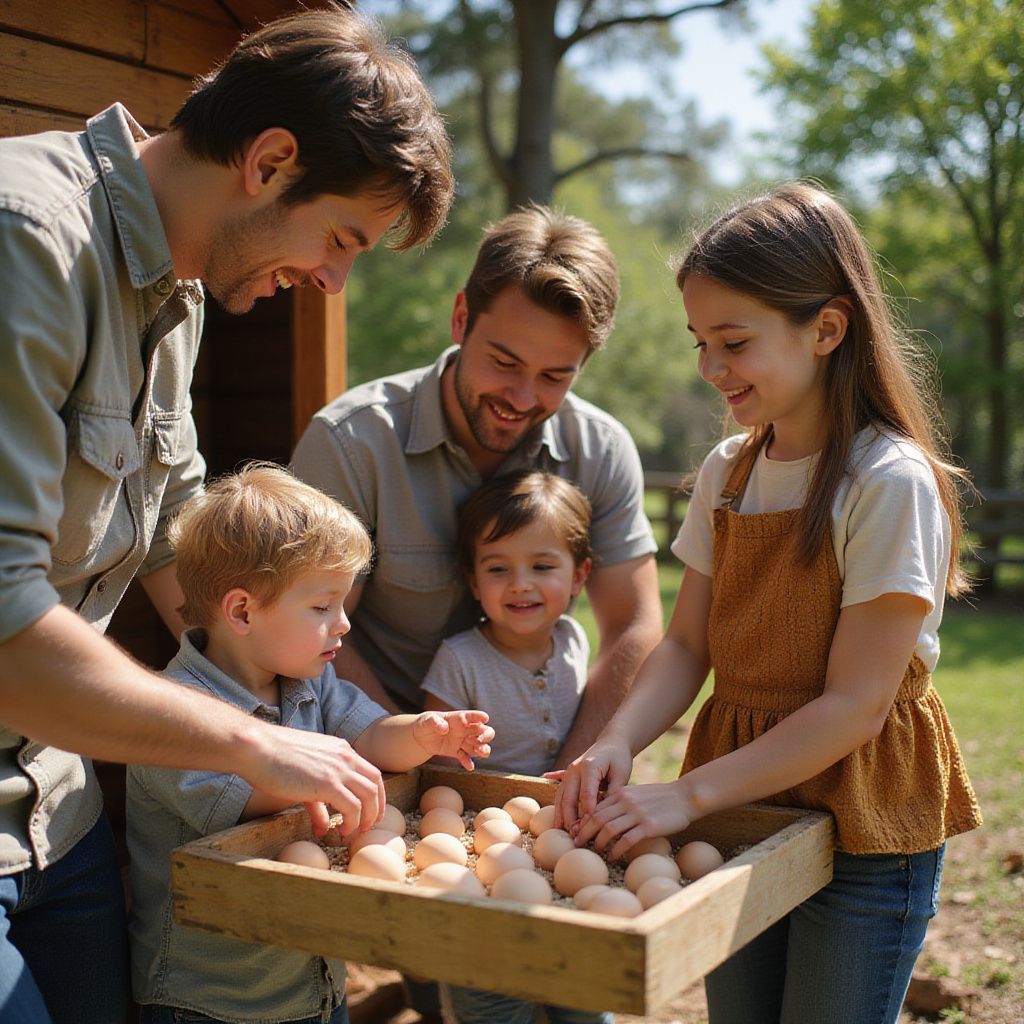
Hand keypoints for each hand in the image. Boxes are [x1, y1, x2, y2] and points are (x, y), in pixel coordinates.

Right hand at [245, 724, 384, 837]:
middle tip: (367, 826)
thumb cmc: (272, 759)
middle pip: (376, 783)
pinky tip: (341, 832)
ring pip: (369, 796)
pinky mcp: (328, 783)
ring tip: (354, 833)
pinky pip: (352, 807)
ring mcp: (338, 768)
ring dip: (366, 818)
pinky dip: (351, 823)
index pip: (370, 772)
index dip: (374, 795)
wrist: (257, 748)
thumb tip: (323, 827)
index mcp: (340, 749)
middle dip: (376, 808)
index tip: (369, 812)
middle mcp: (345, 756)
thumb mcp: (302, 776)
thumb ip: (317, 801)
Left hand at [413, 710, 492, 770]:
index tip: (485, 718)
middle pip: (482, 731)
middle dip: (486, 735)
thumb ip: (435, 722)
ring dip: (482, 749)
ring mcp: (461, 741)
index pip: (471, 716)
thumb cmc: (425, 724)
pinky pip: (465, 757)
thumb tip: (444, 728)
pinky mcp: (456, 752)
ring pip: (477, 745)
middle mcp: (463, 730)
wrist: (419, 737)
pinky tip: (469, 767)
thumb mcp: (427, 721)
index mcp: (458, 718)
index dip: (479, 717)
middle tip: (481, 740)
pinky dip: (468, 762)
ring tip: (480, 753)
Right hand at [550, 735, 633, 834]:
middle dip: (570, 818)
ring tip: (563, 832)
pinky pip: (560, 793)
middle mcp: (575, 769)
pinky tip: (554, 818)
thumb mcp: (622, 773)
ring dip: (561, 815)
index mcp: (589, 766)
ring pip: (561, 797)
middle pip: (569, 797)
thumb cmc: (618, 758)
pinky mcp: (567, 777)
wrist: (611, 742)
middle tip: (575, 835)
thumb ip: (615, 792)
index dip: (588, 812)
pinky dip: (558, 807)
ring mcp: (568, 772)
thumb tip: (607, 813)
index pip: (586, 793)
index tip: (590, 828)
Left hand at [573, 778, 696, 860]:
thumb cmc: (660, 798)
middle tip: (576, 845)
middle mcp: (626, 801)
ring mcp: (637, 813)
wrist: (684, 797)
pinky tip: (613, 857)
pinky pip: (626, 840)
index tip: (575, 832)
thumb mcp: (636, 794)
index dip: (582, 821)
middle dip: (584, 832)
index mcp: (621, 793)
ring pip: (608, 829)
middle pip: (597, 818)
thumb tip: (603, 817)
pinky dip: (616, 849)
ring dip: (598, 842)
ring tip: (594, 851)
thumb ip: (620, 802)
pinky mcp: (648, 825)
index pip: (595, 807)